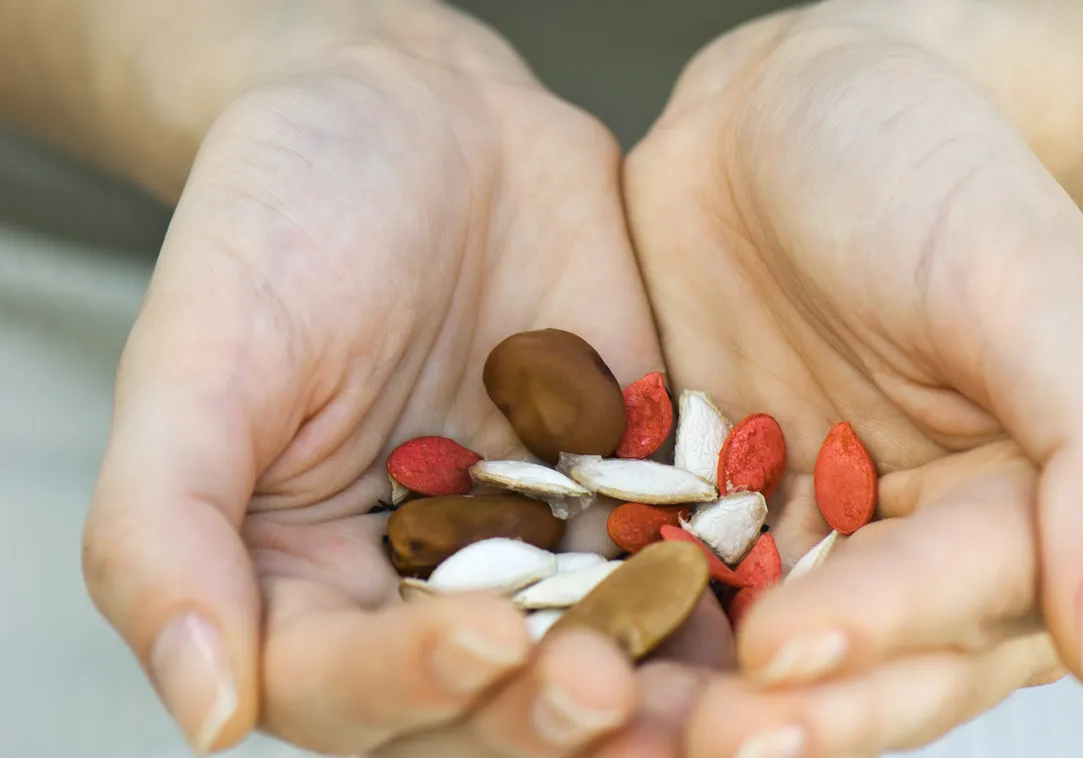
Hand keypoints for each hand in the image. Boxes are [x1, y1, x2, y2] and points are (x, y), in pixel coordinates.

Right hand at [80, 4, 662, 754]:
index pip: (342, 687)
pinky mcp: (619, 496)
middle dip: (540, 712)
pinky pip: (666, 569)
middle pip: (477, 707)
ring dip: (642, 695)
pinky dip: (707, 603)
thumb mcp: (200, 358)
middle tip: (603, 688)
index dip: (410, 684)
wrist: (422, 122)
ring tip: (701, 699)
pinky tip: (756, 615)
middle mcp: (413, 592)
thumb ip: (164, 530)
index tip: (486, 639)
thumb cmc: (284, 218)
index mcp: (297, 584)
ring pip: (584, 660)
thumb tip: (207, 713)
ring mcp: (529, 548)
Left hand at [625, 3, 1082, 753]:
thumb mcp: (1032, 288)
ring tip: (608, 713)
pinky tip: (560, 635)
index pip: (966, 608)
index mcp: (1020, 514)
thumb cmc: (934, 170)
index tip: (783, 648)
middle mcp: (914, 549)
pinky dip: (624, 614)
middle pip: (863, 666)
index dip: (881, 637)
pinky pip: (668, 578)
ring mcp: (801, 534)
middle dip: (787, 708)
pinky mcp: (705, 509)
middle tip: (702, 735)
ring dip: (692, 692)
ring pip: (758, 649)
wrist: (792, 109)